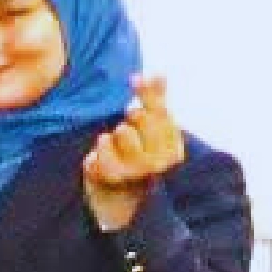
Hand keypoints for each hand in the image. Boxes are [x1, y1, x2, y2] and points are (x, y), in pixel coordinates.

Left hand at [83, 74, 184, 230]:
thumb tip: (157, 73)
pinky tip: (102, 154)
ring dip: (114, 135)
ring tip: (115, 145)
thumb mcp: (150, 130)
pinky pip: (101, 149)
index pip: (161, 111)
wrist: (118, 198)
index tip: (135, 80)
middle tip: (127, 126)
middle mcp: (160, 161)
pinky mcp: (114, 178)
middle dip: (131, 117)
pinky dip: (98, 150)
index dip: (147, 93)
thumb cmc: (137, 157)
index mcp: (174, 147)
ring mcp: (137, 171)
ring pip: (121, 131)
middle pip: (140, 117)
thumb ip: (155, 101)